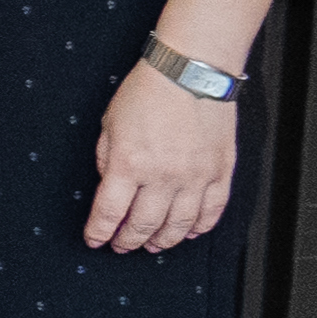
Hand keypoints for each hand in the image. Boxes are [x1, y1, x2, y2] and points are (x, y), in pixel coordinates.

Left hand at [87, 59, 240, 253]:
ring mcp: (196, 176)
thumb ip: (107, 159)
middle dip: (129, 241)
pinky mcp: (220, 172)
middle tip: (123, 246)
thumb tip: (110, 187)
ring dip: (164, 240)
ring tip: (153, 245)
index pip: (110, 212)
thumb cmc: (148, 92)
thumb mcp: (110, 125)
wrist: (190, 71)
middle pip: (144, 225)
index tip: (96, 240)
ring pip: (180, 225)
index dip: (100, 232)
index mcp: (130, 164)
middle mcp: (164, 176)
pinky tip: (189, 232)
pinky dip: (200, 227)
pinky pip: (212, 211)